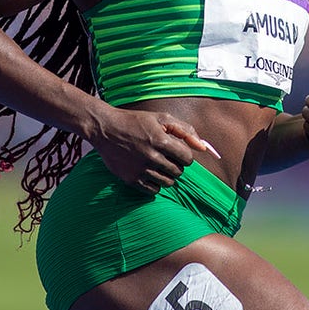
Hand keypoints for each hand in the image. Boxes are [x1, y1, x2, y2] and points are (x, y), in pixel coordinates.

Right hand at [90, 107, 220, 194]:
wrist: (105, 129)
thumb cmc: (136, 121)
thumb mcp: (161, 119)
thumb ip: (185, 131)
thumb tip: (203, 147)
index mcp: (161, 141)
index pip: (187, 159)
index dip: (185, 155)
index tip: (177, 152)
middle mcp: (151, 157)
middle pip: (178, 172)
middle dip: (176, 165)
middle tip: (166, 157)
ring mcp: (140, 170)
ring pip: (168, 183)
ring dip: (167, 175)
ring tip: (158, 165)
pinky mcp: (130, 179)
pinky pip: (153, 191)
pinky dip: (155, 184)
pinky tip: (150, 173)